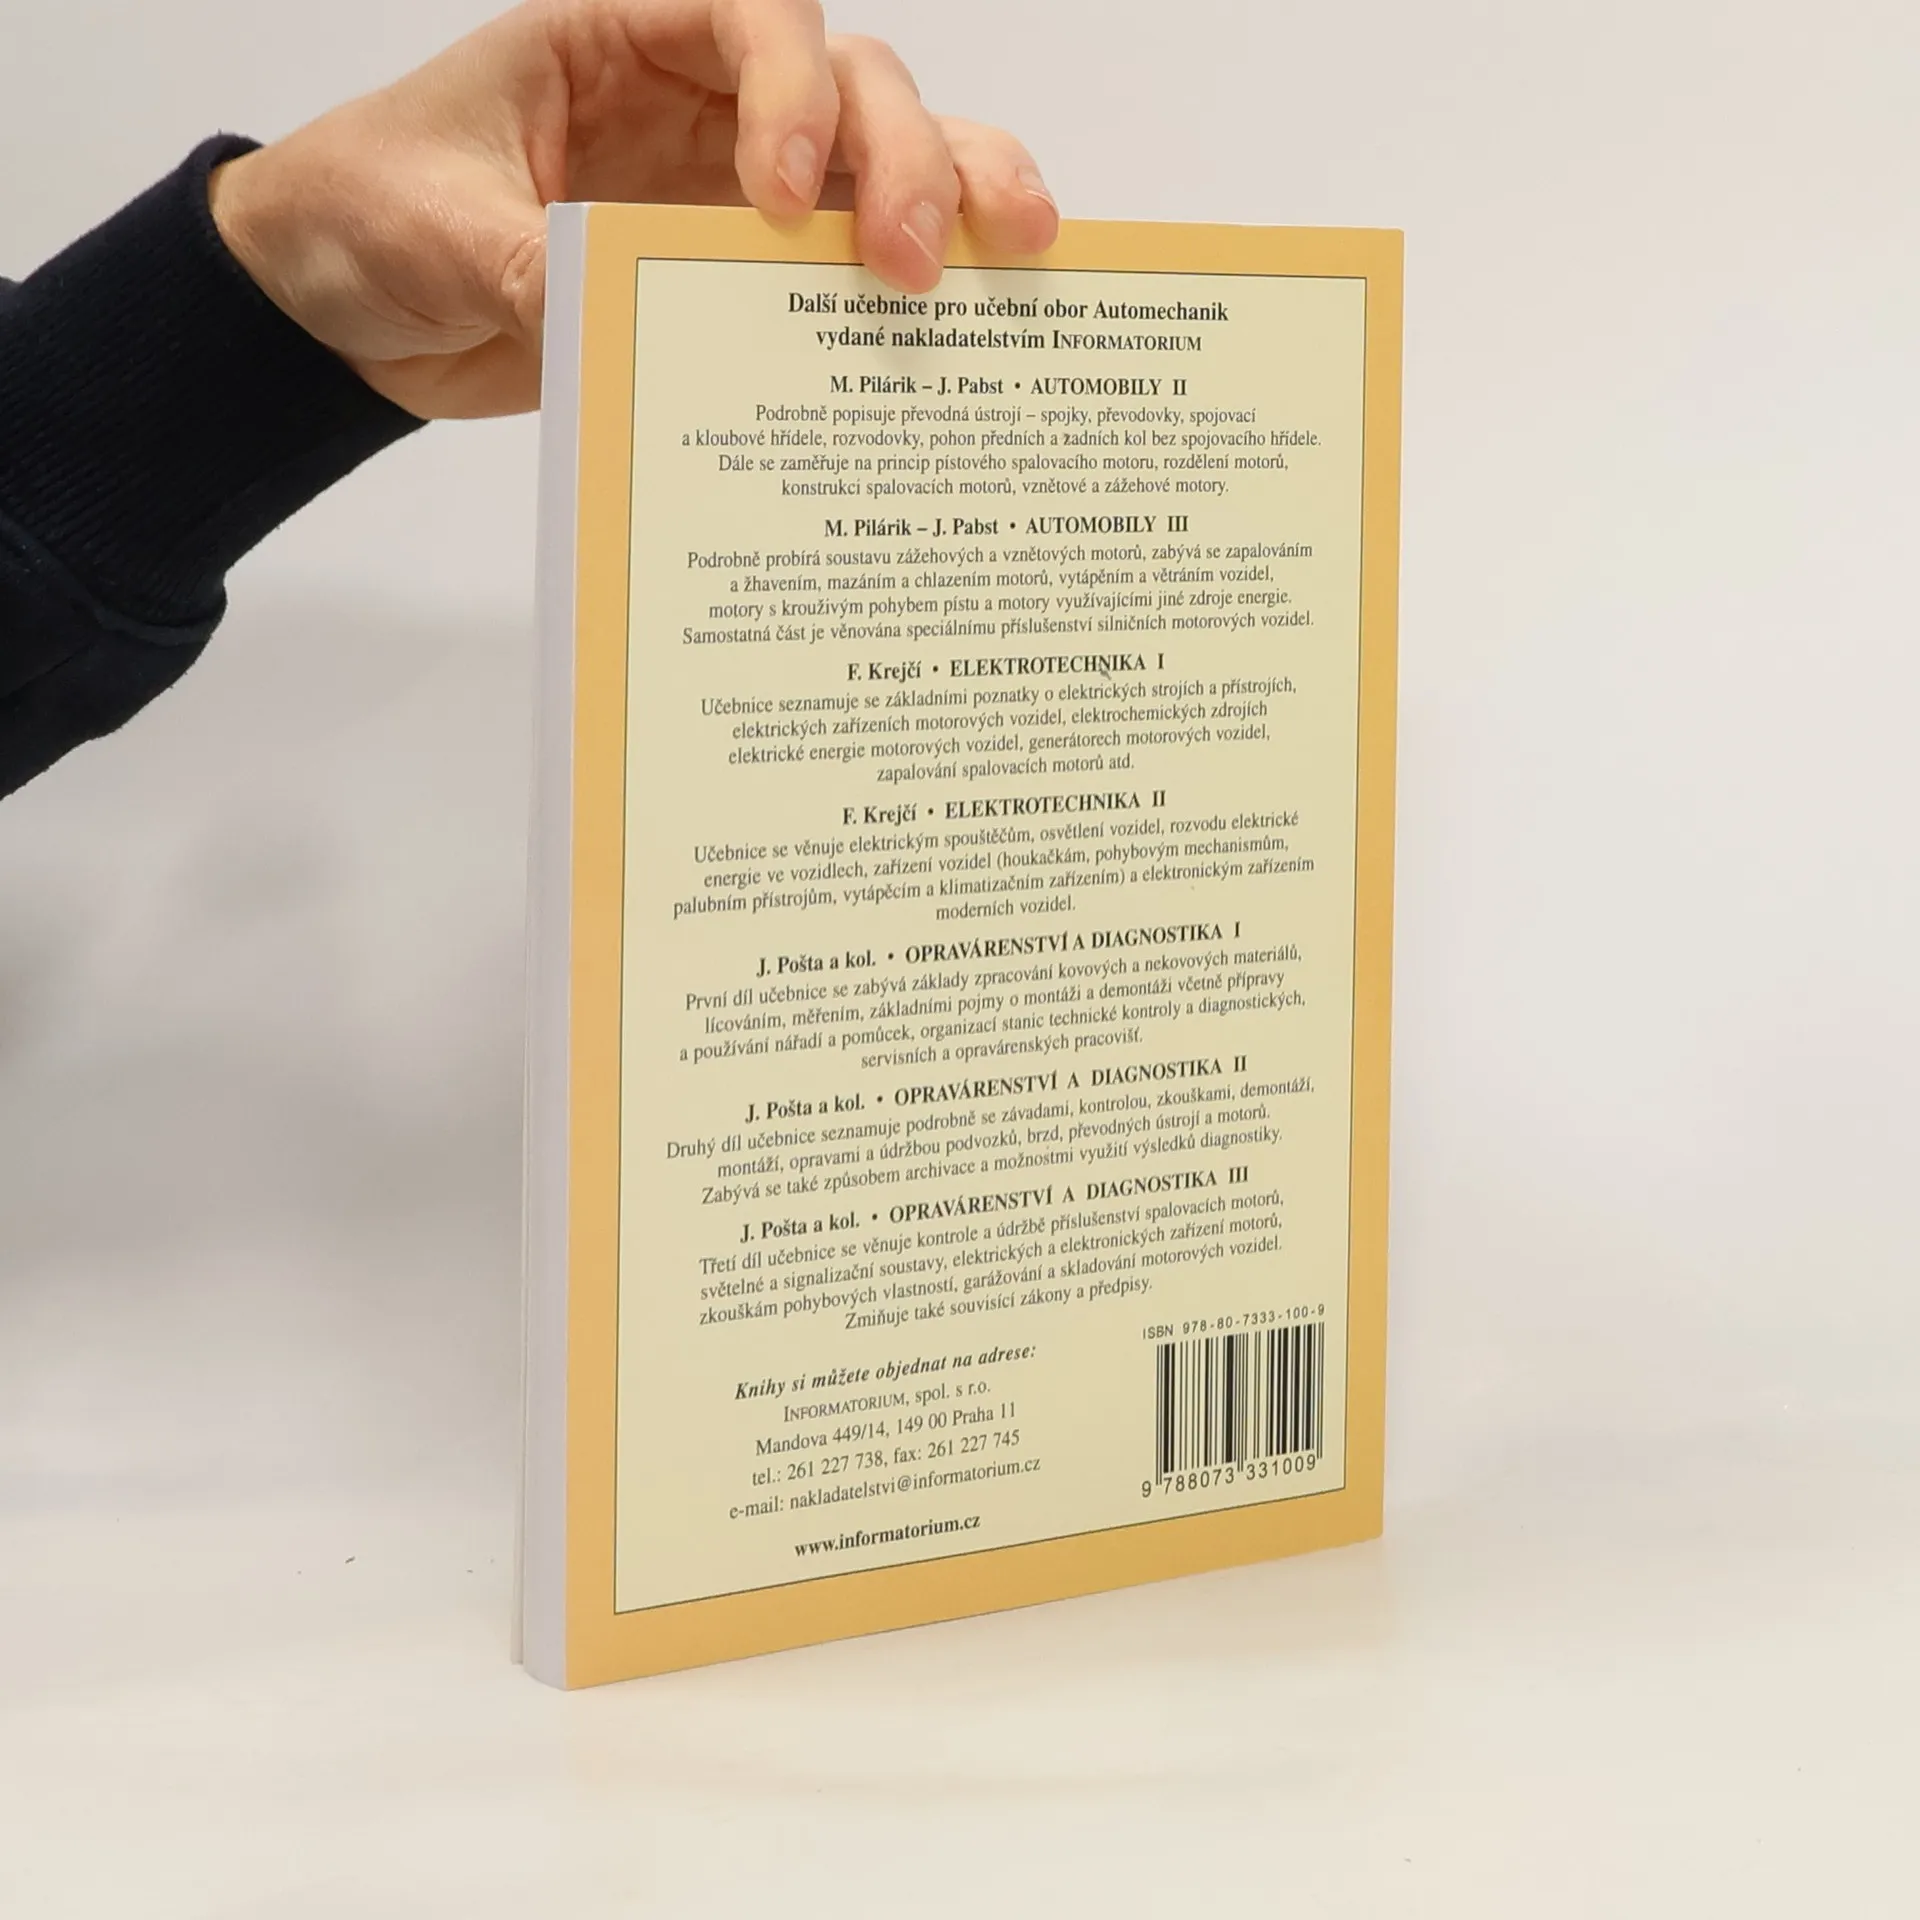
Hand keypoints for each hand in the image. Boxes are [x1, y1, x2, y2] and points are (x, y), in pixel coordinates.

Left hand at [208, 0, 1057, 420]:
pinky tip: (976, 314)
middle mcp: (702, 99)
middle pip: (851, 84)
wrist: (344, 311)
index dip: (791, 86)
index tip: (777, 195)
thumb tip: (619, 319)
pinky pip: (848, 266)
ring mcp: (735, 189)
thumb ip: (525, 262)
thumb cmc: (367, 215)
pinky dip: (919, 280)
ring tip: (1017, 252)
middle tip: (911, 263)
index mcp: (620, 38)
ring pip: (884, 159)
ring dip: (957, 194)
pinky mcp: (743, 276)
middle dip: (902, 159)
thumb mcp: (430, 226)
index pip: (751, 12)